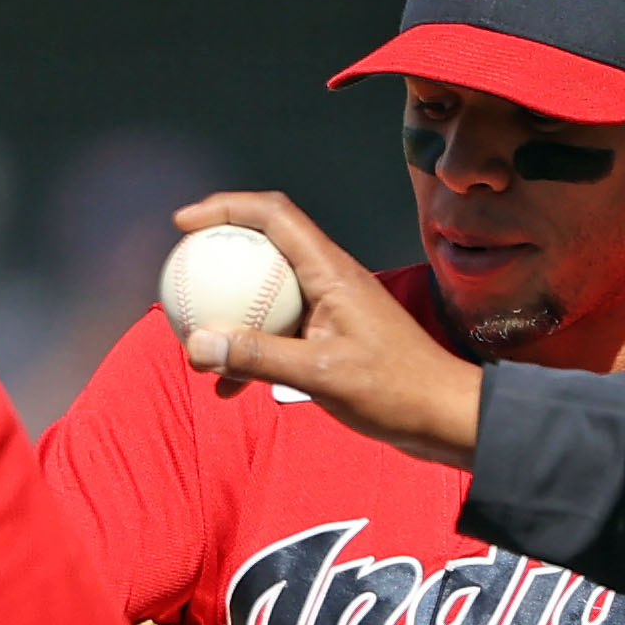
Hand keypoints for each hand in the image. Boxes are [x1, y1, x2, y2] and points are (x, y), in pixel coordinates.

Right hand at [170, 194, 483, 466]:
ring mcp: (331, 309)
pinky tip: (228, 388)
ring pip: (267, 294)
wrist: (443, 417)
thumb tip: (197, 345)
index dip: (226, 207)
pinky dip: (252, 352)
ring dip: (231, 313)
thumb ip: (257, 358)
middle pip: (265, 247)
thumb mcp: (320, 375)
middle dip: (219, 255)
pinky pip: (279, 332)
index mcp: (331, 271)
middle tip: (180, 275)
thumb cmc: (395, 390)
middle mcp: (330, 280)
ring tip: (195, 343)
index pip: (274, 215)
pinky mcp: (332, 338)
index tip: (185, 224)